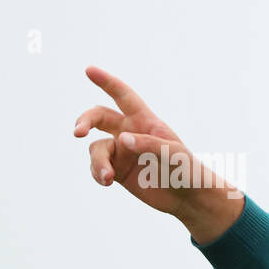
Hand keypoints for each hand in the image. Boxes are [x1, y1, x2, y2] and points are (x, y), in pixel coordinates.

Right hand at [73, 66, 229, 216]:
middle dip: (85, 121)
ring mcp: (122, 152)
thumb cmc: (187, 170)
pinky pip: (98, 167)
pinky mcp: (118, 171)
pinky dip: (98, 173)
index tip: (89, 70)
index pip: (124, 96)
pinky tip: (106, 181)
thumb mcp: (174, 154)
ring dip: (98, 162)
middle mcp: (130, 132)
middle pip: (99, 116)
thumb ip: (149, 144)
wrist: (189, 198)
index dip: (107, 82)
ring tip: (107, 177)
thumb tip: (121, 140)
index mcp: (145, 121)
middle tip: (78, 132)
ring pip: (97, 148)